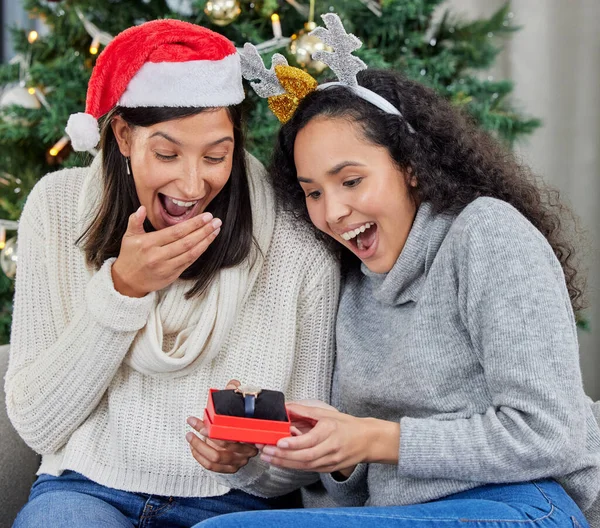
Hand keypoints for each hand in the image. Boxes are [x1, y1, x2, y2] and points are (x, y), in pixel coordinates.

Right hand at [111, 206, 221, 296]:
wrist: (127, 281)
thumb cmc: (130, 256)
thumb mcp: (129, 237)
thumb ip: (135, 221)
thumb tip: (142, 208)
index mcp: (148, 244)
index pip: (175, 232)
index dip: (193, 224)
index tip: (206, 216)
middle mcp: (158, 256)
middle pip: (186, 242)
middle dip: (204, 231)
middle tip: (216, 221)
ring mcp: (166, 267)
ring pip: (190, 253)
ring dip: (205, 241)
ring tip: (216, 231)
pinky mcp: (172, 275)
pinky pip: (189, 262)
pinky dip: (200, 252)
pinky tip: (207, 243)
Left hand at [186, 379, 257, 473]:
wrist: (248, 434)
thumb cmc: (241, 419)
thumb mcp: (240, 405)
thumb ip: (236, 394)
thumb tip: (233, 385)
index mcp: (252, 434)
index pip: (234, 435)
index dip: (218, 429)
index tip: (206, 421)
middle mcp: (247, 450)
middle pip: (224, 448)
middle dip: (205, 437)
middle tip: (195, 427)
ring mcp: (239, 461)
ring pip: (215, 459)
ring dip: (199, 447)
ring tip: (190, 436)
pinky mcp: (230, 467)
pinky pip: (212, 467)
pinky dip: (200, 457)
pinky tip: (194, 447)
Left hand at [259, 404, 399, 474]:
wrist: (367, 441)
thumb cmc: (347, 425)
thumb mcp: (327, 413)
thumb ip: (305, 411)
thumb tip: (286, 407)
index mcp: (330, 432)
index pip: (310, 441)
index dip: (294, 443)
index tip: (279, 442)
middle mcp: (331, 449)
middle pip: (304, 457)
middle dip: (283, 455)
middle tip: (266, 450)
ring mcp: (330, 461)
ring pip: (304, 466)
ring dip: (284, 462)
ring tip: (268, 457)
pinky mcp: (328, 469)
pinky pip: (308, 469)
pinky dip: (292, 466)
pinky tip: (280, 462)